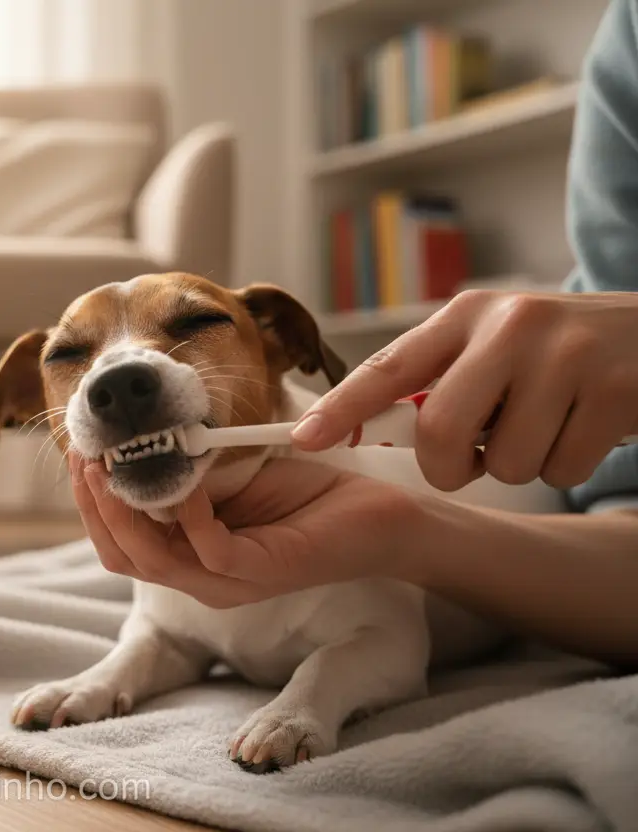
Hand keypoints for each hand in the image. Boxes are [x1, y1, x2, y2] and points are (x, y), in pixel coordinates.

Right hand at [68, 454, 420, 607]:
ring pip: (153, 561)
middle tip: (84, 459)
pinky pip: (208, 550)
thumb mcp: (227, 474)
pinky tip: (184, 479)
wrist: (374, 510)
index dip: (90, 504)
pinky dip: (189, 513)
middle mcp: (199, 579)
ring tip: (112, 467)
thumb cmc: (304, 489)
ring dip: (125, 512)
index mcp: (186, 557)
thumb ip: (183, 471)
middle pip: (122, 557)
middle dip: (94, 507)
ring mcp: (227, 583)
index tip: (79, 455)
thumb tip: (134, 441)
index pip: (117, 543)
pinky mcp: (259, 574)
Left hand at [291, 290, 637, 489]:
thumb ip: (438, 378)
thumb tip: (362, 432)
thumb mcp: (493, 344)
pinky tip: (585, 428)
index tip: (303, 442)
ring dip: (520, 466)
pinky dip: (568, 466)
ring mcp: (566, 354)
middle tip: (472, 461)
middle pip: (440, 430)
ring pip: (506, 461)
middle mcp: (511, 325)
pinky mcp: (616, 389)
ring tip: (545, 425)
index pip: (389, 366)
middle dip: (448, 468)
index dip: (342, 409)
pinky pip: (562, 468)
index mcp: (465, 315)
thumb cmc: (557, 354)